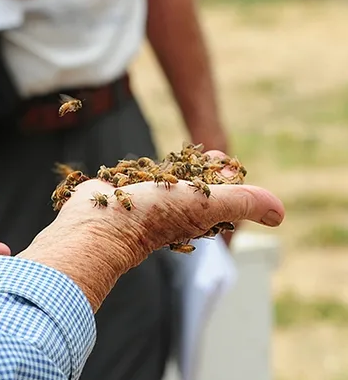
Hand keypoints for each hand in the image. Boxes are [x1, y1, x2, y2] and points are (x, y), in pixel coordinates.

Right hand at [18, 151, 284, 311]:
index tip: (232, 163)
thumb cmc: (152, 217)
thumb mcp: (206, 204)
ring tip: (183, 156)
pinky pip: (137, 181)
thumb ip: (243, 203)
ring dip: (176, 170)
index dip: (230, 179)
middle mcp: (170, 212)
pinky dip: (145, 172)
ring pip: (165, 184)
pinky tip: (143, 167)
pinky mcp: (120, 195)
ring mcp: (143, 204)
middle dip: (204, 171)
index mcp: (193, 216)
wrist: (99, 226)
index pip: (220, 196)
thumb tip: (280, 214)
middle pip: (194, 189)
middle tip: (212, 154)